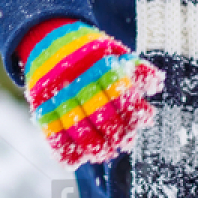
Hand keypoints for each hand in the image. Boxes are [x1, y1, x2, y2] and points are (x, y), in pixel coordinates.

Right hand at [21, 20, 164, 166]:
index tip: (145, 120)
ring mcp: (57, 95)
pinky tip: (77, 159)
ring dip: (95, 148)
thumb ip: (136, 67)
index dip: (136, 111)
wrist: (47, 38)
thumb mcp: (113, 49)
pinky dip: (64, 152)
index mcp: (99, 65)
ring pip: (79, 130)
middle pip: (102, 116)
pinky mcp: (40, 106)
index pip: (122, 94)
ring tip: (105, 153)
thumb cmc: (88, 50)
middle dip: (118, 134)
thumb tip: (157, 85)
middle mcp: (78, 81)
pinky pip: (52, 135)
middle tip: (125, 142)